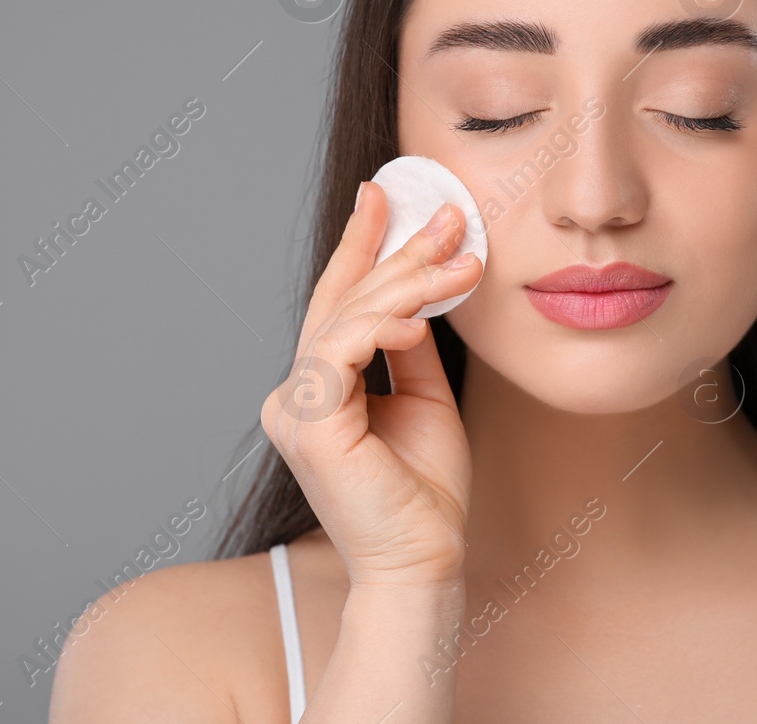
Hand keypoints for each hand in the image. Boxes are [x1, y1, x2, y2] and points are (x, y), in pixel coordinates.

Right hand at [260, 181, 480, 589]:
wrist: (427, 561)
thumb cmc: (426, 493)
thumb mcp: (426, 399)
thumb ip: (412, 348)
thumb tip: (420, 293)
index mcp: (318, 392)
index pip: (338, 304)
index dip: (360, 246)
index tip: (383, 194)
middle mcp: (294, 397)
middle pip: (343, 302)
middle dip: (397, 251)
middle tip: (447, 215)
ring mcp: (294, 410)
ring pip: (347, 318)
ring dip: (408, 283)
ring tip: (463, 262)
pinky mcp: (309, 425)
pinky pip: (344, 352)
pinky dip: (384, 325)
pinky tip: (421, 317)